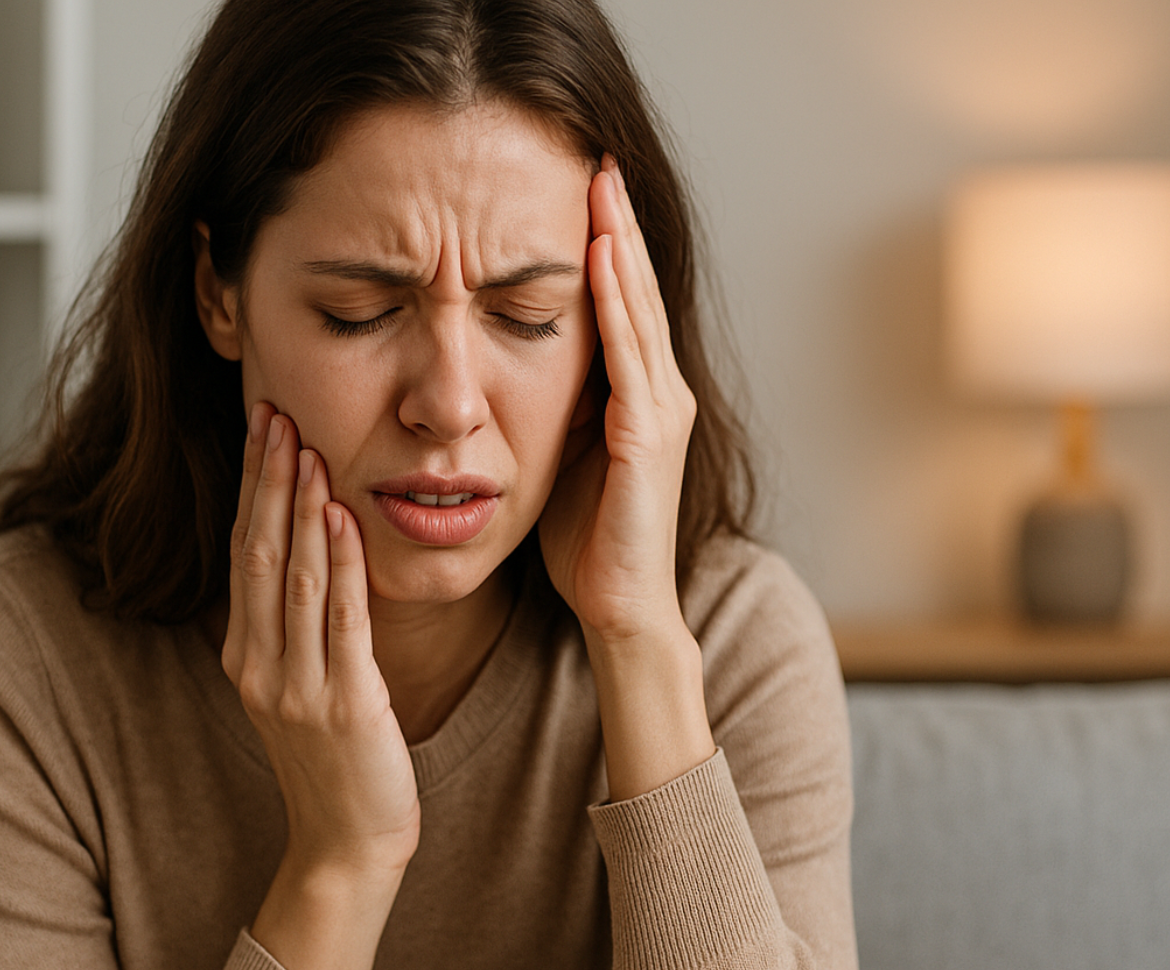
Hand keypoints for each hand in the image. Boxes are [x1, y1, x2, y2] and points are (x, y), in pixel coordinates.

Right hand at [223, 403, 420, 874]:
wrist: (348, 844)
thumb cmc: (334, 762)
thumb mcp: (297, 687)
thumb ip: (291, 627)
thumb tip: (299, 552)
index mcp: (244, 656)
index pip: (244, 552)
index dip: (251, 487)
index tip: (262, 426)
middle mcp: (259, 666)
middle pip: (258, 553)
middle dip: (267, 480)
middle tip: (276, 413)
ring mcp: (297, 686)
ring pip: (294, 578)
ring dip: (300, 507)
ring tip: (307, 447)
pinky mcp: (345, 704)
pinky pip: (342, 619)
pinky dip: (342, 562)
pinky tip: (344, 516)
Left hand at [539, 155, 696, 644]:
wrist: (620, 609)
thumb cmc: (586, 542)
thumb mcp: (561, 455)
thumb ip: (554, 405)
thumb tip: (509, 358)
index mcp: (639, 397)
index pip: (621, 303)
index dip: (605, 244)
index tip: (581, 189)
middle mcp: (660, 393)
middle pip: (635, 290)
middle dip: (616, 223)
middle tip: (596, 159)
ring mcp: (660, 412)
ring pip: (636, 309)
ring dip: (619, 244)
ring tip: (600, 186)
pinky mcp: (647, 437)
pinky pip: (629, 355)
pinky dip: (615, 303)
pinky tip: (599, 258)